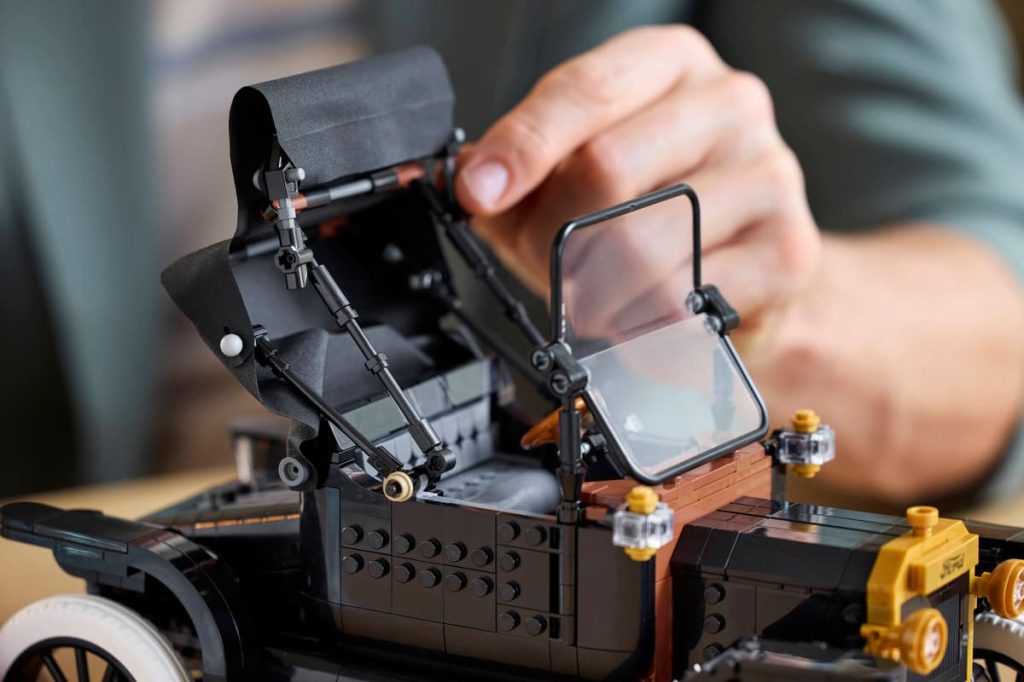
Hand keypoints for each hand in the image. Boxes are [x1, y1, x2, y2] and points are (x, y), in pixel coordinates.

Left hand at [455, 25, 820, 347]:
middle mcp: (728, 101)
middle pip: (605, 169)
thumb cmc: (651, 212)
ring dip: (592, 293)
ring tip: (594, 302)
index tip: (479, 192)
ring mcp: (768, 170)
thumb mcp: (574, 175)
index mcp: (668, 63)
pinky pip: (681, 301)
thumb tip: (466, 181)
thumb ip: (519, 173)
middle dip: (552, 237)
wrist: (745, 270)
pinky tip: (639, 322)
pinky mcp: (788, 247)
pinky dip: (638, 328)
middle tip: (548, 269)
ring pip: (640, 244)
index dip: (522, 147)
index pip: (584, 91)